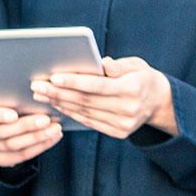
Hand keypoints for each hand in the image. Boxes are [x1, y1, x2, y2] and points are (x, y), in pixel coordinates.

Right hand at [0, 98, 62, 167]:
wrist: (11, 123)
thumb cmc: (14, 103)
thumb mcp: (12, 97)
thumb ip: (18, 97)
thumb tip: (38, 94)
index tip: (14, 114)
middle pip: (0, 132)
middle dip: (25, 126)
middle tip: (46, 120)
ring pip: (12, 146)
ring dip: (36, 137)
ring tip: (55, 129)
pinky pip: (20, 156)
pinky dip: (39, 147)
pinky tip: (53, 138)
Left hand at [32, 56, 171, 138]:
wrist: (158, 101)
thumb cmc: (141, 77)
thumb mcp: (136, 65)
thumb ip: (118, 65)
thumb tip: (103, 63)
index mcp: (132, 88)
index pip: (97, 86)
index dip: (75, 82)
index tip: (53, 77)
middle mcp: (128, 109)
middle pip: (86, 101)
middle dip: (59, 93)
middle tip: (37, 86)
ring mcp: (123, 124)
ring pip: (85, 113)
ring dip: (60, 103)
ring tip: (42, 95)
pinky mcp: (118, 132)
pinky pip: (89, 122)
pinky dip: (71, 113)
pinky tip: (57, 105)